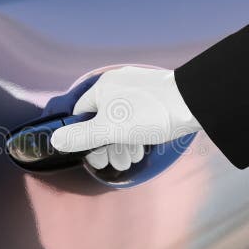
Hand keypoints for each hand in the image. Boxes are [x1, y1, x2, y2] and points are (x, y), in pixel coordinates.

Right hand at [50, 66, 200, 169]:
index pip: (82, 114)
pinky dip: (136, 134)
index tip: (92, 156)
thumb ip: (81, 136)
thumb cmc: (149, 115)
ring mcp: (139, 90)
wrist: (194, 103)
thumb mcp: (109, 129)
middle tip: (112, 164)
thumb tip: (55, 140)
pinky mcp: (156, 97)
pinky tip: (141, 149)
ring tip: (130, 160)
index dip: (83, 138)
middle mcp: (118, 84)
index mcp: (103, 87)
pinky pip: (138, 117)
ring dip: (122, 143)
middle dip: (107, 145)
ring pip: (122, 121)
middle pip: (103, 119)